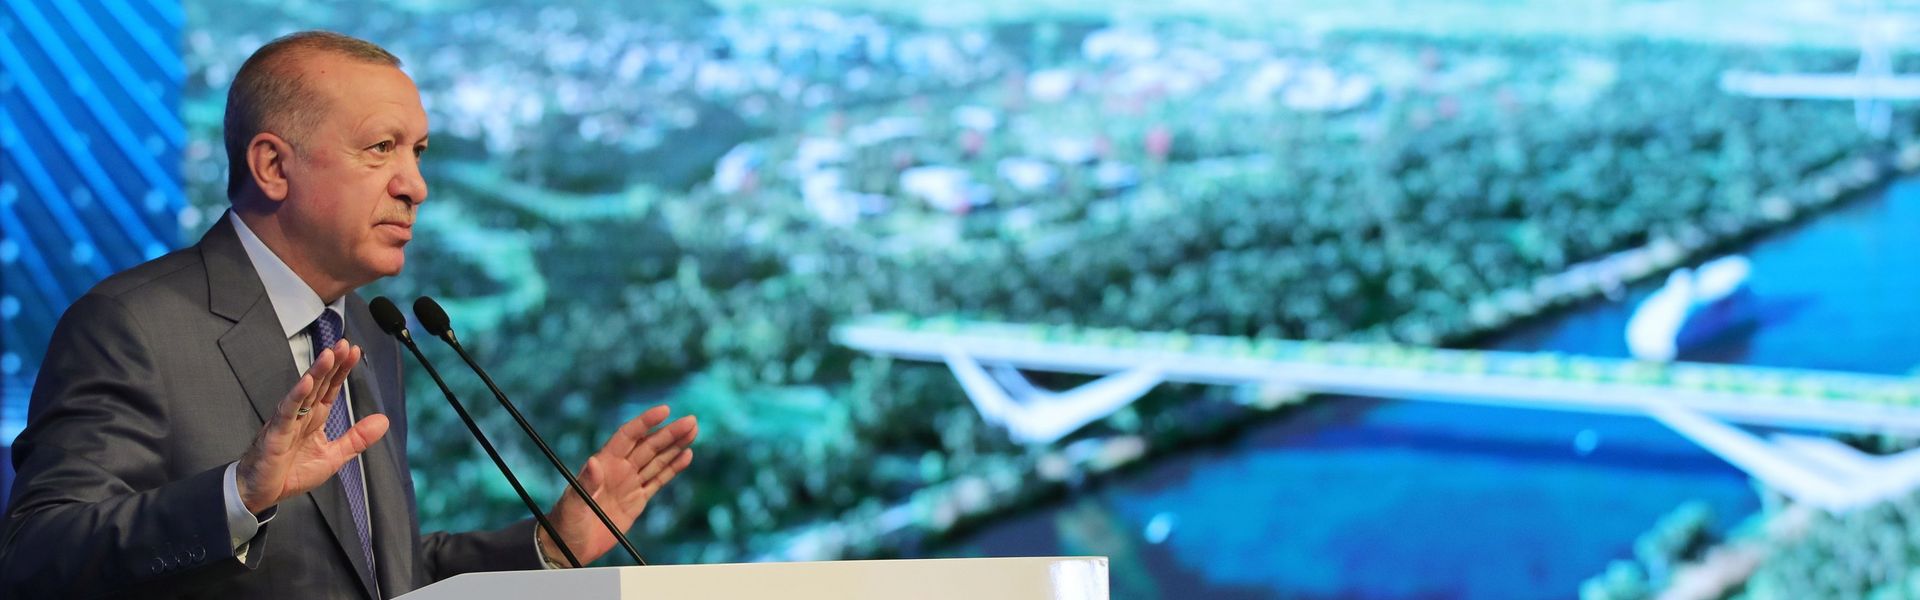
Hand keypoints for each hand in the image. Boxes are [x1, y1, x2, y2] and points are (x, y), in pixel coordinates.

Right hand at [235, 339, 389, 513]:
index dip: (342, 370)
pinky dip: (296, 396)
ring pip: (304, 392)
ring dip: (316, 372)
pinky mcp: (275, 434)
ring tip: (329, 355)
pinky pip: (287, 411)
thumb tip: (384, 420)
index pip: (331, 388)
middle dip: (332, 363)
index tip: (354, 351)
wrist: (261, 493)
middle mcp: (301, 415)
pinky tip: (307, 381)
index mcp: (315, 418)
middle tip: (344, 344)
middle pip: (319, 384)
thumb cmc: (291, 473)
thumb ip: (356, 438)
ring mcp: (287, 422)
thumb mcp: (333, 457)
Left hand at [540, 405, 697, 564]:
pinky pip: (659, 480)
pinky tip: (686, 455)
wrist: (569, 547)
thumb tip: (594, 461)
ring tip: (693, 431)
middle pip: (649, 445)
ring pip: (658, 460)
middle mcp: (619, 469)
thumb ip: (585, 483)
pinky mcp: (637, 500)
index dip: (646, 422)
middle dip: (670, 433)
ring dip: (675, 445)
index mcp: (604, 464)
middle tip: (691, 421)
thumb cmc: (564, 523)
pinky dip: (674, 468)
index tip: (664, 411)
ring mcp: (630, 483)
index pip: (628, 436)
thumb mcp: (572, 504)